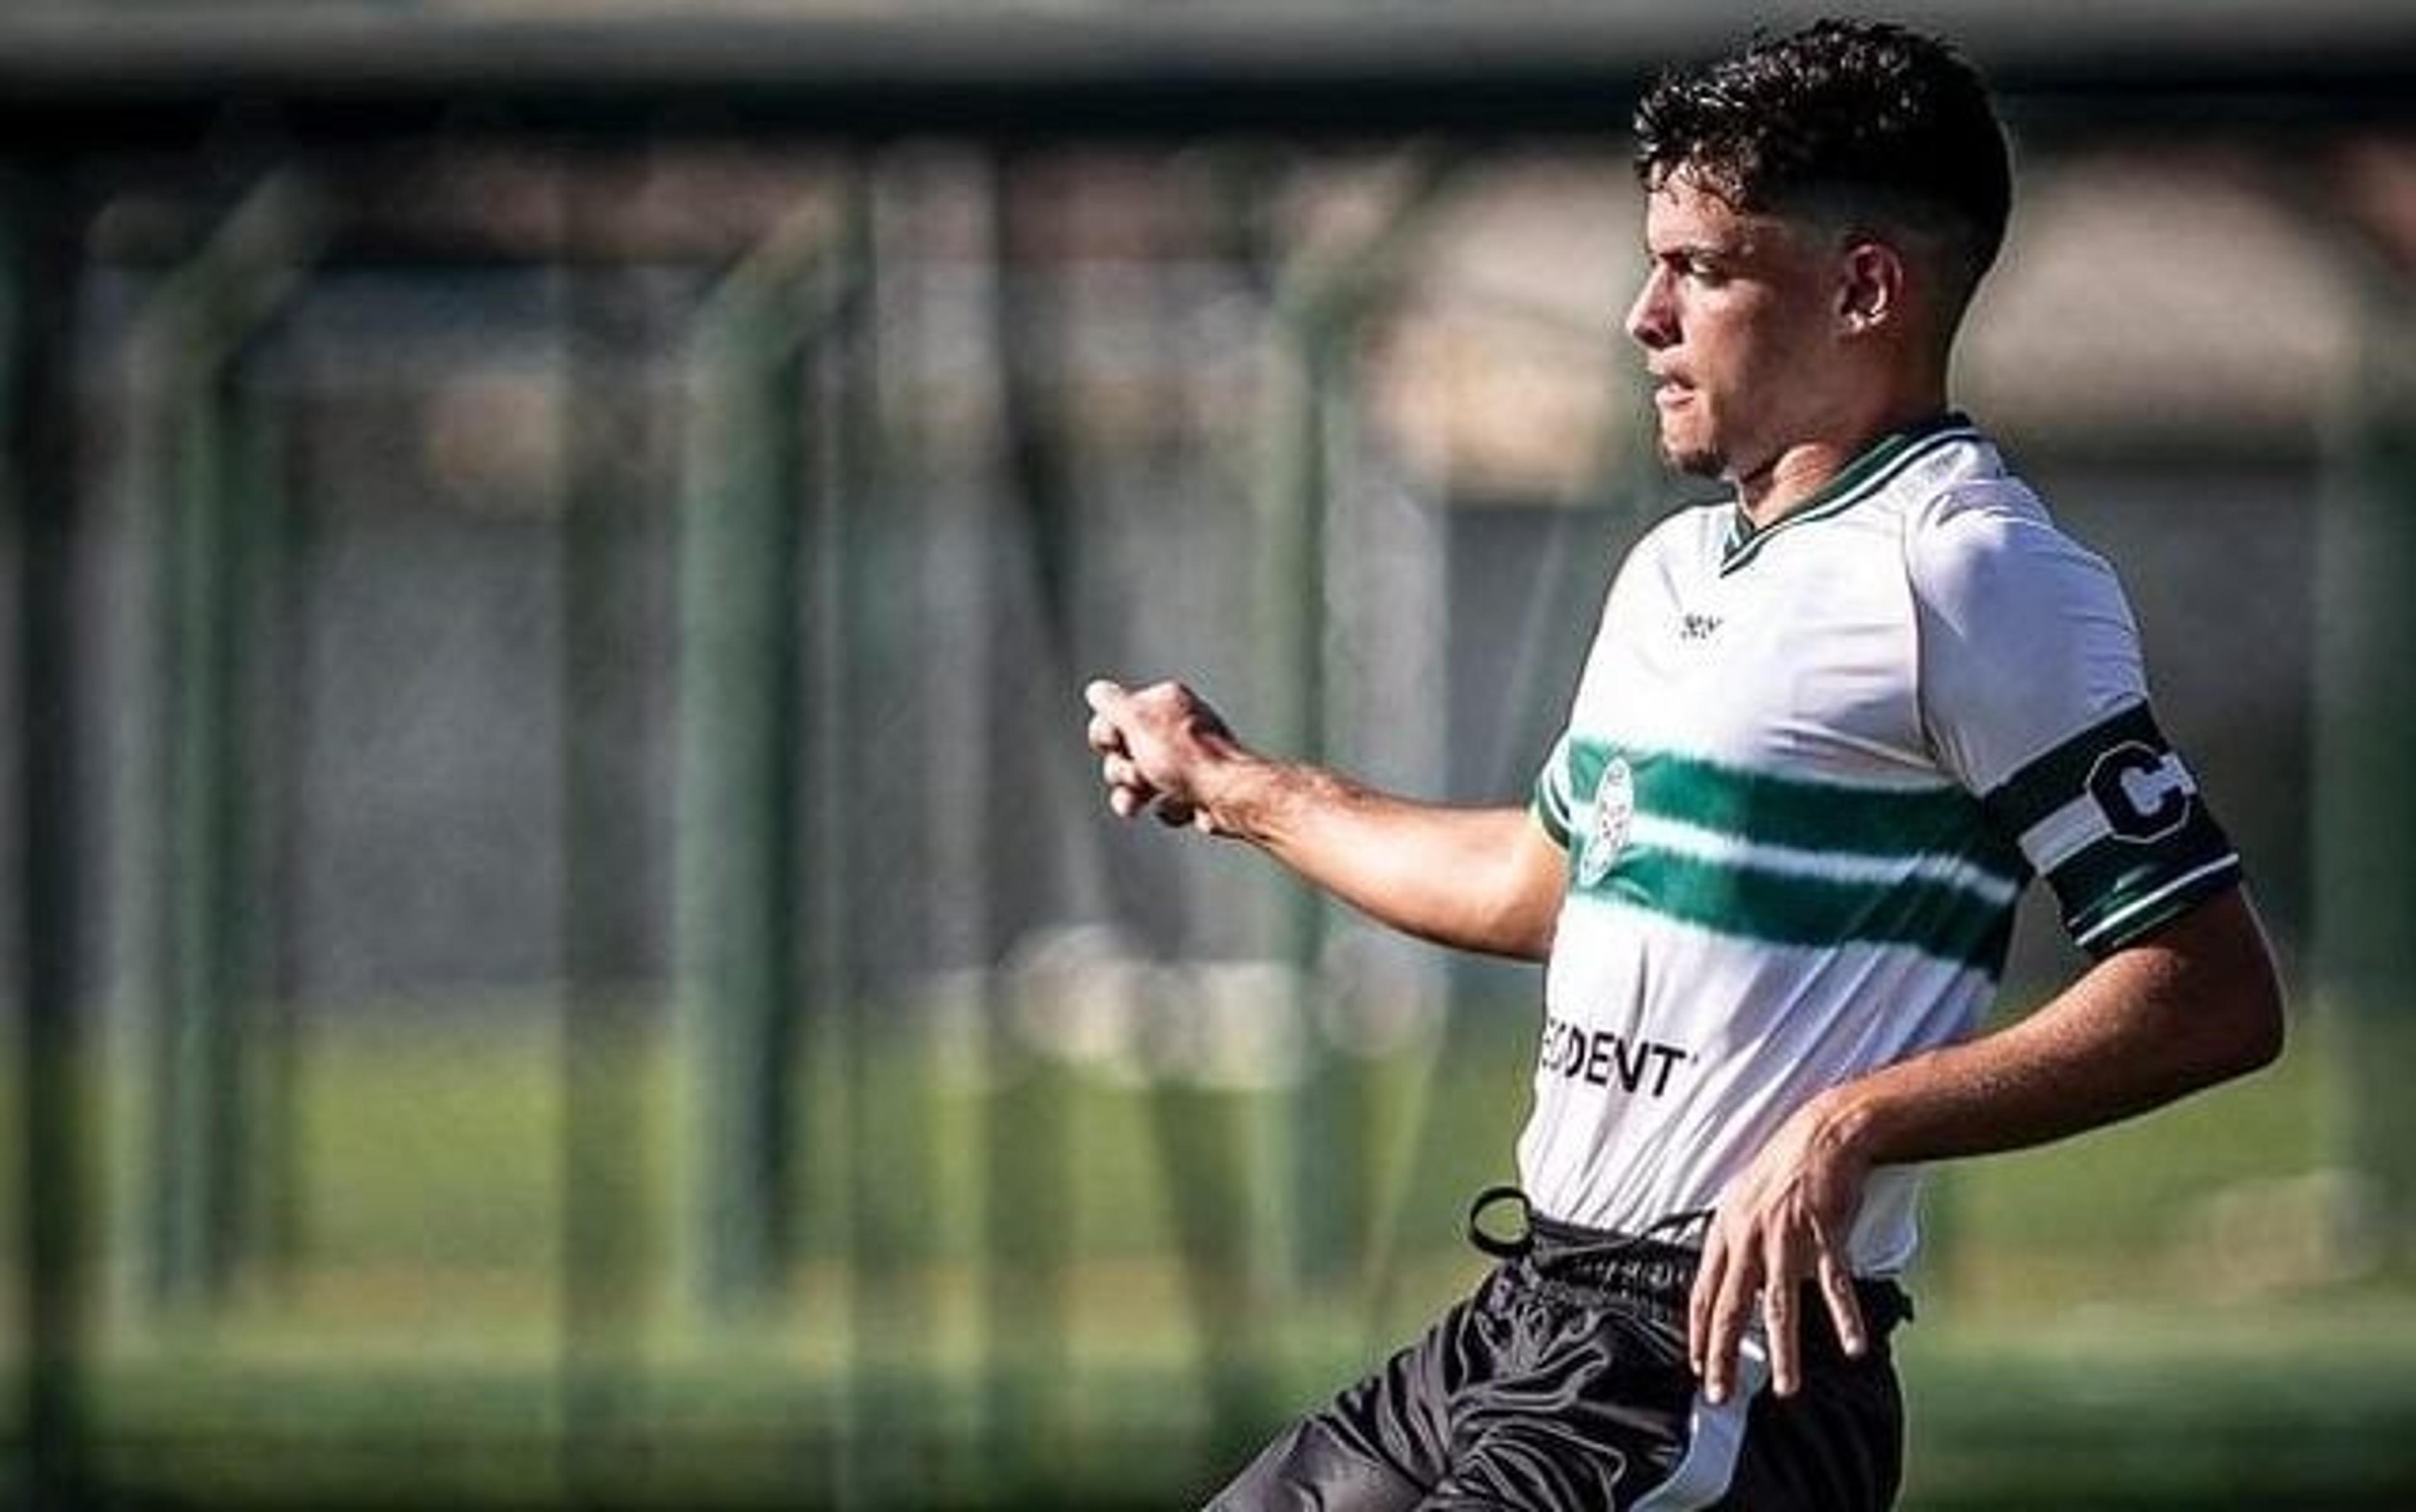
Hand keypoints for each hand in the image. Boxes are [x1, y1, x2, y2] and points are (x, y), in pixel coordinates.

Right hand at [1082, 677, 1245, 832]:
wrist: (1227, 797)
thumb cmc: (1185, 757)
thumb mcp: (1138, 720)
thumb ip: (1112, 703)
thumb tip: (1097, 690)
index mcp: (1166, 702)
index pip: (1115, 715)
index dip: (1106, 735)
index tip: (1114, 744)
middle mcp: (1178, 728)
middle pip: (1124, 752)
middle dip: (1121, 770)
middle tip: (1138, 775)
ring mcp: (1187, 762)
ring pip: (1141, 781)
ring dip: (1133, 796)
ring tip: (1143, 801)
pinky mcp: (1196, 792)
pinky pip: (1165, 803)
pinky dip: (1168, 808)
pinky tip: (1181, 805)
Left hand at [1688, 1091, 1872, 1403]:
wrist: (1821, 1137)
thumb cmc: (1781, 1172)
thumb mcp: (1742, 1204)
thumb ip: (1733, 1245)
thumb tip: (1726, 1285)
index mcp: (1726, 1231)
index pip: (1704, 1292)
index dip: (1699, 1333)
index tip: (1697, 1367)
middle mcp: (1750, 1237)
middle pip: (1732, 1306)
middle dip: (1723, 1354)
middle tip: (1720, 1393)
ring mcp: (1787, 1238)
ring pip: (1781, 1305)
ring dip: (1783, 1351)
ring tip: (1785, 1388)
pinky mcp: (1824, 1234)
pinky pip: (1833, 1284)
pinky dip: (1844, 1317)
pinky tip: (1852, 1346)